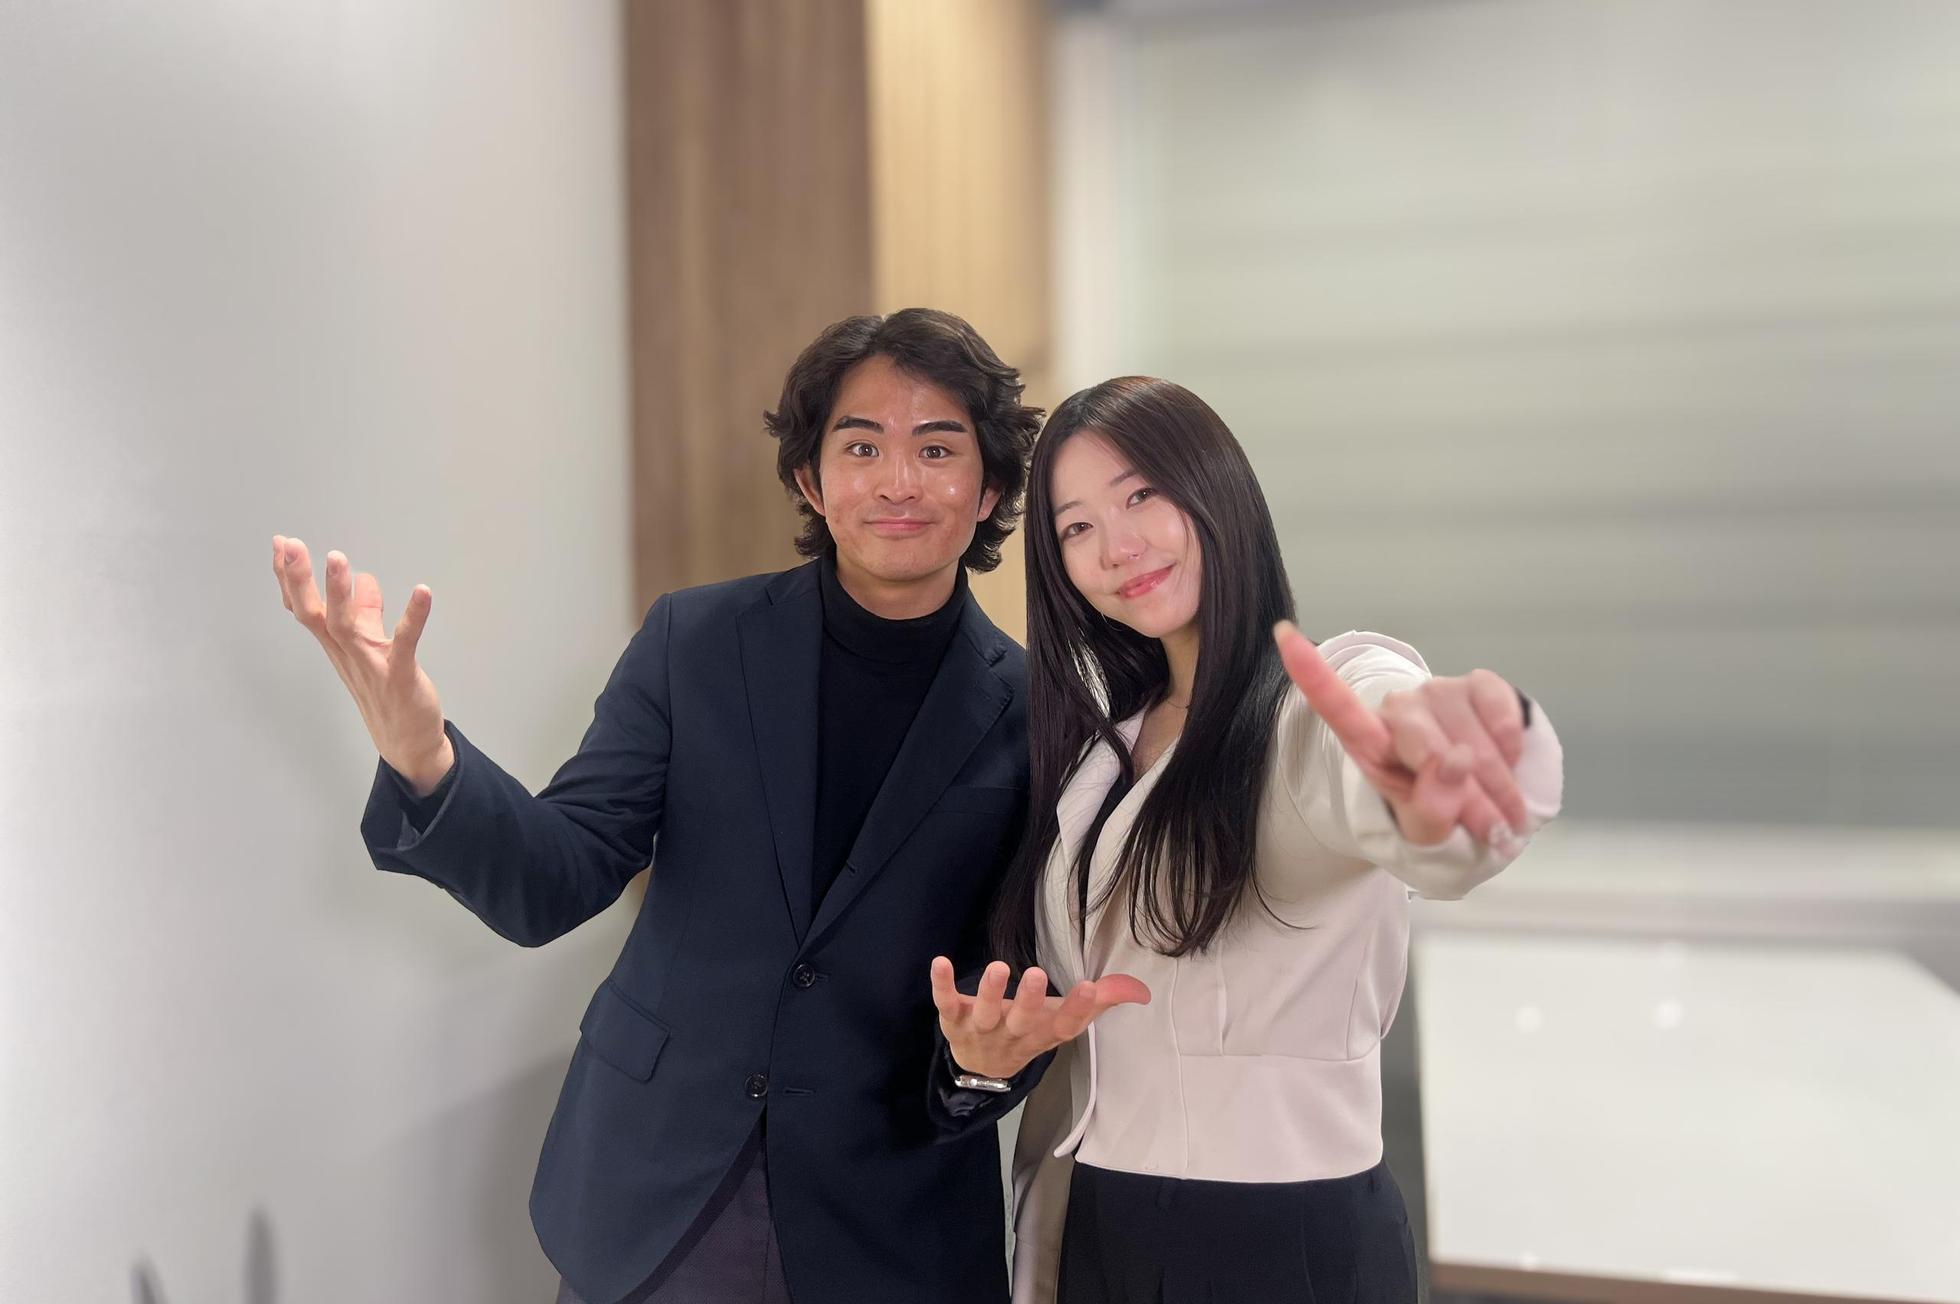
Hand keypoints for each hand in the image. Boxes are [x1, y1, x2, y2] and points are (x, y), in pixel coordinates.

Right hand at [272, 535, 452, 792]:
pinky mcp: (399, 674)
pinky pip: (404, 642)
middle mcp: (347, 654)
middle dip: (299, 580)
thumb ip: (367, 614)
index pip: (304, 609)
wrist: (407, 742)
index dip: (290, 579)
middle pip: (313, 614)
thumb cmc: (387, 693)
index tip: (280, 545)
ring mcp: (370, 664)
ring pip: (345, 626)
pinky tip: (422, 591)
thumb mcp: (371, 647)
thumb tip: (364, 580)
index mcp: (337, 646)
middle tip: (291, 545)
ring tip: (336, 558)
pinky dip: (412, 616)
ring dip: (339, 592)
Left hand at [929, 957, 1149, 1080]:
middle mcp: (1014, 1035)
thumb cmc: (1031, 1032)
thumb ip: (1103, 1000)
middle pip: (1022, 1021)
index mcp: (1044, 1034)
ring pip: (985, 1013)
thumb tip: (1142, 990)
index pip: (1065, 1026)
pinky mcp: (954, 1019)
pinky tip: (941, 962)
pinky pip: (946, 1003)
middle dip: (1028, 1000)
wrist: (982, 1068)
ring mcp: (982, 1029)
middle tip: (1034, 974)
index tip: (1092, 987)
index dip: (1079, 1009)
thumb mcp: (1064, 1019)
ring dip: (989, 991)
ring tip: (996, 967)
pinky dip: (943, 985)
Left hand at [1274, 621, 1527, 849]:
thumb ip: (1430, 809)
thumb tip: (1457, 760)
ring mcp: (1440, 691)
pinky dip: (1512, 751)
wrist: (1483, 799)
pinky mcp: (1480, 685)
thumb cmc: (1437, 809)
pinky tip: (1509, 763)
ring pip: (1474, 744)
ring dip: (1499, 788)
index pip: (1336, 707)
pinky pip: (1501, 718)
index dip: (1312, 673)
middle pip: (1429, 752)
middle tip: (1490, 831)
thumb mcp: (1424, 830)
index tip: (1284, 635)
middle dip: (1468, 802)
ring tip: (1505, 814)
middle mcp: (1400, 709)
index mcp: (1370, 744)